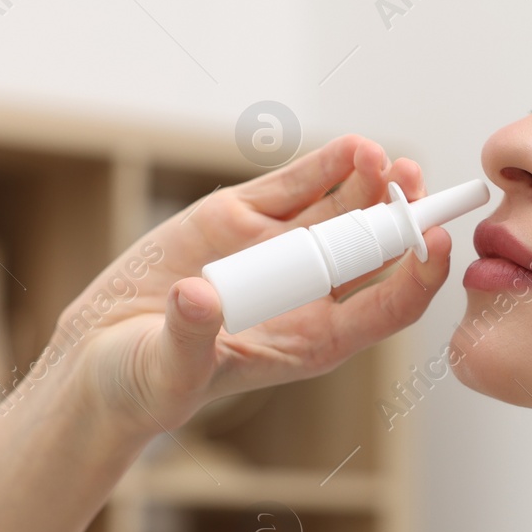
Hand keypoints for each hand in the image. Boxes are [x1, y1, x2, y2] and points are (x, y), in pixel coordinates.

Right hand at [39, 134, 452, 440]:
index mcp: (312, 340)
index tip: (434, 242)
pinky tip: (352, 148)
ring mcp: (275, 252)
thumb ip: (187, 337)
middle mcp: (306, 293)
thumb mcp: (165, 371)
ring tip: (382, 156)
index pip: (387, 308)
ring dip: (368, 183)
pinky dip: (322, 167)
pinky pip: (293, 187)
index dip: (418, 276)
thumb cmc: (142, 383)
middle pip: (374, 250)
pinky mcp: (239, 220)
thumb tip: (196, 298)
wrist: (98, 356)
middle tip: (415, 180)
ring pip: (340, 211)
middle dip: (399, 215)